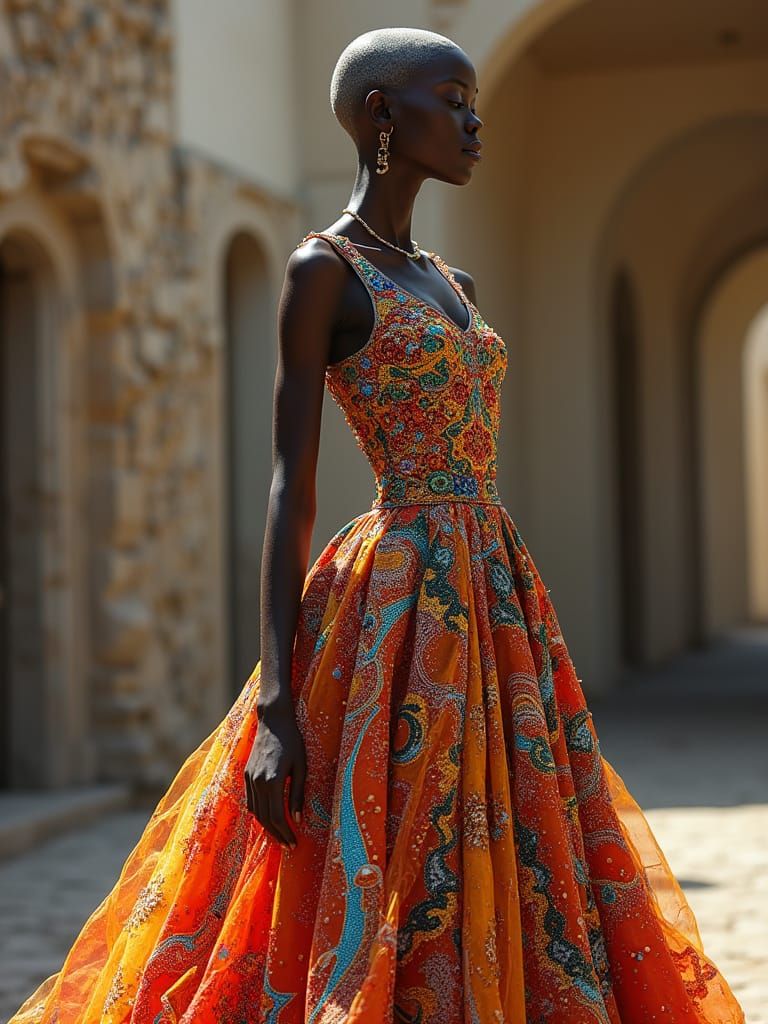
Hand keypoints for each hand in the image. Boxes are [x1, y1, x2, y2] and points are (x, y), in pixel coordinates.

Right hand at [243, 701, 305, 848]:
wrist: (273, 721)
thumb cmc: (293, 742)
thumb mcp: (301, 767)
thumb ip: (298, 794)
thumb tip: (297, 819)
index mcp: (273, 780)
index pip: (276, 816)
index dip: (285, 833)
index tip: (294, 844)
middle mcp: (257, 782)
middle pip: (264, 817)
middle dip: (276, 834)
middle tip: (288, 845)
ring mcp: (249, 778)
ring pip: (255, 811)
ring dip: (267, 826)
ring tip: (280, 836)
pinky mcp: (246, 775)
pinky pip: (250, 801)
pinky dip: (259, 813)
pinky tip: (269, 818)